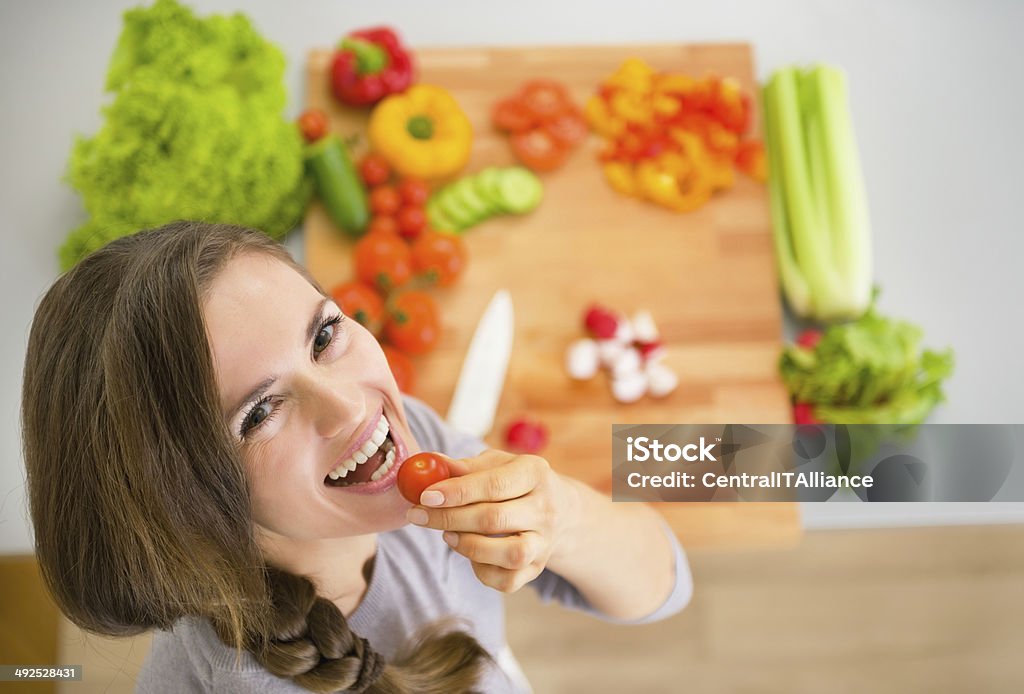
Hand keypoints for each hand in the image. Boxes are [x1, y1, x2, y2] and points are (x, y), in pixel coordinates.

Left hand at [405, 449, 579, 592]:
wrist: (560, 509)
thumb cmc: (516, 482)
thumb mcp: (496, 464)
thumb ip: (464, 467)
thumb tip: (428, 465)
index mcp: (535, 472)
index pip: (494, 484)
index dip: (457, 492)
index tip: (425, 496)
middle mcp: (545, 508)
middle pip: (495, 519)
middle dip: (449, 518)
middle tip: (418, 515)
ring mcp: (545, 541)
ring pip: (510, 554)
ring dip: (469, 546)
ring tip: (448, 535)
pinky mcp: (538, 567)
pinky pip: (508, 581)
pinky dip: (482, 572)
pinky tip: (470, 554)